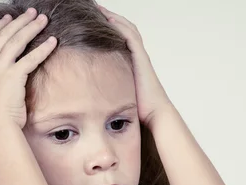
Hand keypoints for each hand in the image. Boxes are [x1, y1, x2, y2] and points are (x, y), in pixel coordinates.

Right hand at [0, 8, 57, 130]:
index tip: (8, 18)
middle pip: (5, 35)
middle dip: (20, 22)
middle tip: (31, 13)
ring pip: (17, 41)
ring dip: (31, 28)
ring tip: (43, 20)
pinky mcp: (14, 76)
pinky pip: (31, 58)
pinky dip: (43, 48)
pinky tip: (53, 41)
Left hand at [97, 4, 172, 127]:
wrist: (154, 114)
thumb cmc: (139, 109)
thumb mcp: (120, 94)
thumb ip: (109, 88)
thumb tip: (91, 92)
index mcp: (134, 62)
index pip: (122, 38)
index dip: (110, 27)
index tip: (95, 19)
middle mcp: (138, 56)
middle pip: (125, 29)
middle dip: (110, 17)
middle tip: (96, 8)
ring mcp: (140, 56)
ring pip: (127, 29)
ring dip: (113, 17)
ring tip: (99, 9)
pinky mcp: (141, 59)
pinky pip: (130, 37)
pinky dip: (120, 27)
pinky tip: (108, 19)